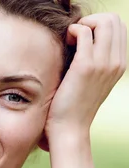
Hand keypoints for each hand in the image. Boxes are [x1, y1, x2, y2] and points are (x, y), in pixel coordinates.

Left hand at [45, 13, 126, 140]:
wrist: (70, 128)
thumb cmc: (73, 105)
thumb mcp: (91, 81)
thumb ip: (94, 61)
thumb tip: (83, 40)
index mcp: (120, 64)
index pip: (119, 27)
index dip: (98, 25)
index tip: (81, 39)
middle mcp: (116, 62)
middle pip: (114, 20)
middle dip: (92, 21)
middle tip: (75, 37)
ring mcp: (104, 63)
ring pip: (103, 22)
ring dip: (83, 24)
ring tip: (71, 40)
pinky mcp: (86, 66)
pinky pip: (84, 32)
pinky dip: (73, 31)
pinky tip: (66, 43)